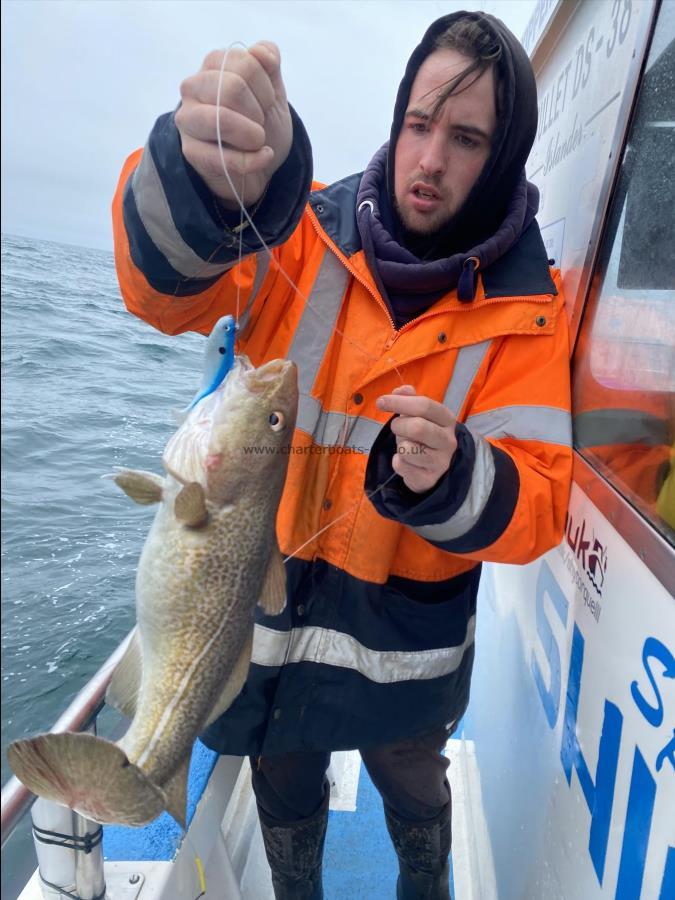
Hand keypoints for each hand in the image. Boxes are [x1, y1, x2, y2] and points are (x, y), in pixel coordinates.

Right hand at [175, 42, 291, 207]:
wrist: (258, 162)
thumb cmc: (260, 122)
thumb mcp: (273, 90)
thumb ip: (269, 64)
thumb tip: (261, 52)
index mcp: (213, 64)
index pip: (246, 63)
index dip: (266, 88)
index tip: (267, 103)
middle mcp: (193, 87)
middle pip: (234, 88)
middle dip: (259, 111)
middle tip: (261, 123)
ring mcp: (187, 119)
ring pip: (221, 119)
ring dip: (252, 135)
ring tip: (259, 140)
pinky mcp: (190, 150)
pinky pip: (222, 156)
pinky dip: (252, 161)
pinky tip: (263, 157)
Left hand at [376, 385, 457, 492]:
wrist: (436, 469)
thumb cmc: (424, 436)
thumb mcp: (420, 415)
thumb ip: (410, 399)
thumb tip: (400, 389)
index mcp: (447, 419)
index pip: (425, 405)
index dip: (399, 402)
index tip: (381, 401)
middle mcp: (448, 440)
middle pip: (417, 427)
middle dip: (399, 426)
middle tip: (396, 427)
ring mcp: (440, 461)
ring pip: (407, 449)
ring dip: (399, 445)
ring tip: (406, 446)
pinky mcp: (428, 478)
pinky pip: (401, 465)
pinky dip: (397, 461)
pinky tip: (407, 462)